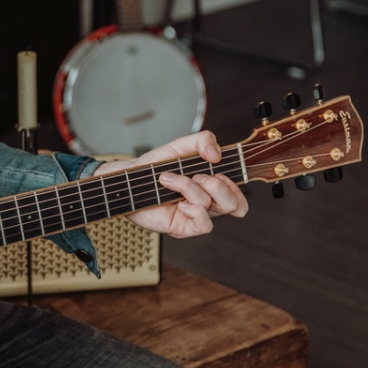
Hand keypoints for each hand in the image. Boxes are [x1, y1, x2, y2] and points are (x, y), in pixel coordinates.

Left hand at [94, 130, 247, 238]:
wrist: (129, 179)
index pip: (239, 196)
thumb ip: (204, 140)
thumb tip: (217, 155)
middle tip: (195, 175)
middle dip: (216, 185)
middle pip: (233, 203)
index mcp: (211, 187)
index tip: (219, 170)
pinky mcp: (184, 228)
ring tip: (170, 180)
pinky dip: (194, 208)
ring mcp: (195, 216)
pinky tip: (178, 203)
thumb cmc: (155, 166)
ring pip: (213, 207)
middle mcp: (206, 203)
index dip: (236, 185)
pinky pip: (204, 224)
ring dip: (191, 188)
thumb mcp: (181, 145)